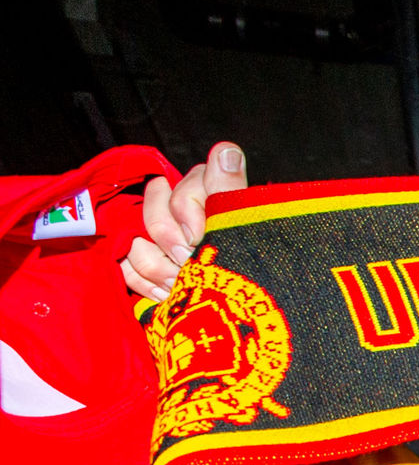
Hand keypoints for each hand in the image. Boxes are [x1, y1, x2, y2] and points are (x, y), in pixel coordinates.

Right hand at [120, 141, 246, 302]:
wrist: (241, 314)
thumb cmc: (247, 267)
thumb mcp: (242, 224)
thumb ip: (229, 189)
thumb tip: (226, 150)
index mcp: (201, 195)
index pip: (175, 190)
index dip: (185, 211)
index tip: (199, 235)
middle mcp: (176, 212)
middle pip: (152, 216)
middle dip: (170, 243)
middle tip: (189, 262)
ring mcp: (156, 239)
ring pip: (136, 243)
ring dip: (159, 268)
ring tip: (180, 285)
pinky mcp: (141, 263)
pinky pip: (124, 265)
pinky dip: (144, 283)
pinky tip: (166, 293)